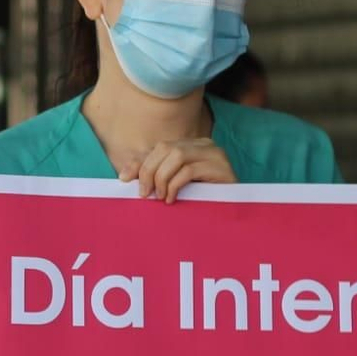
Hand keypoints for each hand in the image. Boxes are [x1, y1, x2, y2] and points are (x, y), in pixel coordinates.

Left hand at [117, 138, 236, 201]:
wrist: (232, 210)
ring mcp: (215, 154)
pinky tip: (171, 199)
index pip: (160, 147)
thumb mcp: (173, 185)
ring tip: (159, 196)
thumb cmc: (200, 198)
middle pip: (166, 148)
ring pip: (176, 155)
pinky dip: (175, 185)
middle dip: (148, 171)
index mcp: (191, 145)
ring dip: (161, 178)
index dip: (140, 163)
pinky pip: (189, 170)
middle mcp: (204, 144)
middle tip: (144, 193)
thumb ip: (153, 176)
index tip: (124, 180)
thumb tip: (124, 176)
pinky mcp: (222, 167)